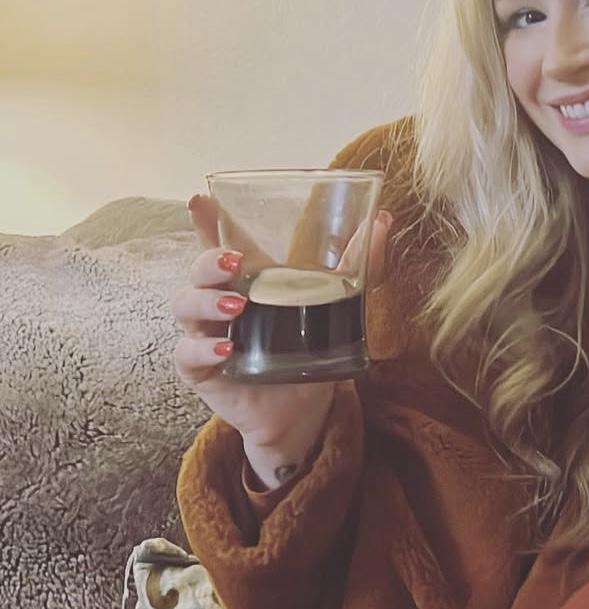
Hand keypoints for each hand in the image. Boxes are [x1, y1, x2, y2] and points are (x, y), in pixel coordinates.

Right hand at [171, 195, 392, 456]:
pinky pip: (187, 354)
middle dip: (209, 260)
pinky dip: (202, 349)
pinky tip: (226, 350)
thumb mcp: (336, 305)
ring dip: (206, 302)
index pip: (222, 242)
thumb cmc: (310, 350)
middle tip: (235, 262)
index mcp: (249, 279)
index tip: (200, 200)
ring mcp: (206, 334)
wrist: (304, 409)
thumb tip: (382, 220)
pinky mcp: (201, 369)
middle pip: (199, 270)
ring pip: (185, 306)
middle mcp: (220, 301)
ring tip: (236, 306)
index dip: (208, 220)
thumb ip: (357, 266)